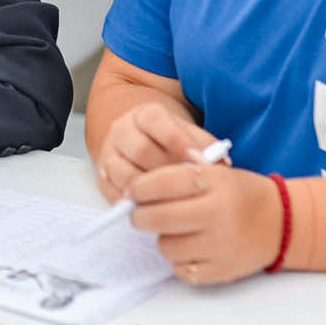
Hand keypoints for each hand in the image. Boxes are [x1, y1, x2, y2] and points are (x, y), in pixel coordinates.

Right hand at [95, 95, 215, 201]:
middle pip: (140, 150)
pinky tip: (149, 209)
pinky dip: (131, 203)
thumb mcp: (188, 134)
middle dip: (165, 171)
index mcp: (144, 114)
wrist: (140, 140)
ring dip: (147, 190)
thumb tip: (224, 163)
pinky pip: (112, 191)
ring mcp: (109, 153)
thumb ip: (205, 145)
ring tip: (169, 202)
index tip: (196, 159)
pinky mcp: (102, 176)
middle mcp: (122, 130)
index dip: (177, 140)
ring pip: (123, 172)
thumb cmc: (170, 141)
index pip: (155, 121)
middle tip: (186, 188)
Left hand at [128, 163, 283, 285]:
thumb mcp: (215, 173)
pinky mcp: (221, 271)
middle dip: (140, 217)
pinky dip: (180, 261)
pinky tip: (192, 249)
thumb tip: (135, 189)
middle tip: (140, 215)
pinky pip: (181, 270)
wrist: (281, 223)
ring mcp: (220, 245)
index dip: (139, 188)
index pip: (163, 183)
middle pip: (156, 218)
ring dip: (164, 239)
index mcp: (214, 183)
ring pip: (165, 247)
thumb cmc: (239, 195)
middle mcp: (217, 214)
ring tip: (178, 232)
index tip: (133, 192)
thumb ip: (179, 176)